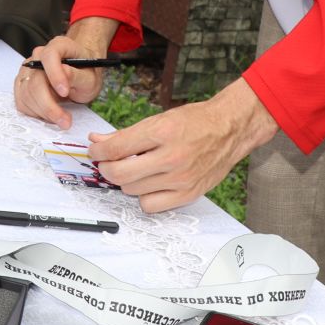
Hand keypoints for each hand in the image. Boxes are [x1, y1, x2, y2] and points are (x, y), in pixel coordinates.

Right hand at [16, 18, 118, 129]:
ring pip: (27, 94)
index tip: (65, 92)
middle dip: (49, 105)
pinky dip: (35, 113)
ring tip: (61, 118)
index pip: (50, 56)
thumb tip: (63, 72)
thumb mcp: (90, 77)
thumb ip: (77, 75)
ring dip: (43, 112)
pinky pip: (22, 102)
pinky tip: (50, 115)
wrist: (80, 74)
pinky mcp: (22, 84)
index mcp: (58, 46)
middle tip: (65, 121)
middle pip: (35, 81)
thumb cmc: (85, 72)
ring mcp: (27, 70)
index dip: (55, 75)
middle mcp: (38, 56)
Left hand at [86, 80, 278, 212]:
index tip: (95, 152)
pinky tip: (148, 184)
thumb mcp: (159, 119)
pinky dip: (143, 197)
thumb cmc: (195, 121)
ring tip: (133, 170)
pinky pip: (150, 206)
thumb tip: (96, 140)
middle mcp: (171, 157)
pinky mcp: (188, 194)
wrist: (229, 130)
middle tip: (106, 163)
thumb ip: (125, 133)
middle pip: (119, 173)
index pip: (116, 148)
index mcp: (162, 132)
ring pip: (131, 190)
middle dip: (106, 168)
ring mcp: (180, 178)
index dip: (98, 152)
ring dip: (125, 181)